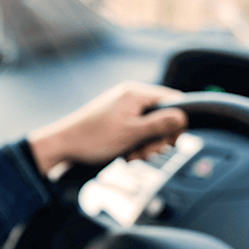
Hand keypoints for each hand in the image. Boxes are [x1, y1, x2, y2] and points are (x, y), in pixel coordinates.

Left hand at [26, 81, 186, 175]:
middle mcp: (131, 97)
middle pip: (163, 117)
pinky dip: (135, 145)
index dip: (177, 123)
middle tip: (144, 153)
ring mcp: (123, 108)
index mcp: (135, 93)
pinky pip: (137, 132)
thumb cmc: (93, 139)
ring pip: (150, 128)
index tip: (170, 142)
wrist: (63, 146)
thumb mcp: (131, 133)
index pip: (173, 100)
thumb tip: (184, 117)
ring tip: (131, 155)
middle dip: (157, 139)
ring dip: (145, 146)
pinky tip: (125, 155)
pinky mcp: (118, 120)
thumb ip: (159, 124)